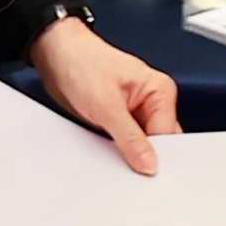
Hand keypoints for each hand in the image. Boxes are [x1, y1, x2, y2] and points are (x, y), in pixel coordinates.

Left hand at [30, 20, 180, 174]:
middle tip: (124, 164)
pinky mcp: (118, 121)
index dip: (157, 157)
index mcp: (160, 91)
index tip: (143, 172)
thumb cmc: (81, 62)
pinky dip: (114, 151)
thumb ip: (130, 138)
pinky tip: (103, 150)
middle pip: (157, 143)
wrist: (55, 54)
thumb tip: (149, 164)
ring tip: (107, 148)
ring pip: (139, 146)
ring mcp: (134, 113)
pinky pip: (123, 144)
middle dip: (142, 157)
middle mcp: (151, 102)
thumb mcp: (106, 105)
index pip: (169, 136)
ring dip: (126, 154)